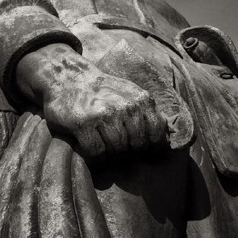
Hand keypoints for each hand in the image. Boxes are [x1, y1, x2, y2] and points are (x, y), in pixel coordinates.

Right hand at [42, 70, 167, 163]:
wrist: (67, 77)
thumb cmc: (100, 91)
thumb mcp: (130, 93)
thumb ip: (147, 110)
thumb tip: (170, 135)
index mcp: (141, 99)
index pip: (156, 133)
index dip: (153, 148)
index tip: (145, 154)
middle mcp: (124, 106)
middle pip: (137, 145)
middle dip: (130, 154)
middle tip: (121, 154)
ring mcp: (103, 114)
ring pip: (118, 150)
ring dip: (112, 157)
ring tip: (108, 156)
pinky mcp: (82, 123)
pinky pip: (97, 152)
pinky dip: (97, 160)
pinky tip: (95, 158)